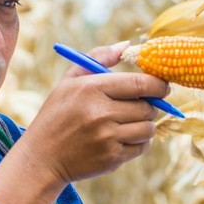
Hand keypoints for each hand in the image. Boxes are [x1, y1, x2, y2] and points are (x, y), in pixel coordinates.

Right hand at [18, 42, 168, 183]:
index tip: (162, 86)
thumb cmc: (57, 115)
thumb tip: (128, 45)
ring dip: (145, 125)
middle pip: (148, 107)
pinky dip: (139, 142)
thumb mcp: (69, 81)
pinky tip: (123, 138)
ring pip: (148, 128)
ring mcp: (107, 138)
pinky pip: (142, 147)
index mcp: (92, 88)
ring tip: (129, 123)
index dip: (158, 85)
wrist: (42, 158)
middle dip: (149, 105)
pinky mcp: (112, 158)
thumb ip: (98, 58)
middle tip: (139, 106)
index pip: (140, 83)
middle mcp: (101, 113)